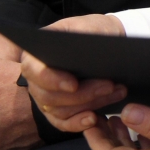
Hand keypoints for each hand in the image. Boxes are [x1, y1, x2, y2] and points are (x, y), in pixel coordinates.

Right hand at [18, 14, 126, 132]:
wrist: (108, 45)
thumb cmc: (94, 32)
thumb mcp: (90, 26)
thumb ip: (81, 35)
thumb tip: (77, 48)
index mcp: (36, 54)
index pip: (33, 70)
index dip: (51, 80)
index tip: (74, 84)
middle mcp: (36, 78)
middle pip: (49, 96)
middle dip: (82, 94)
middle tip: (109, 85)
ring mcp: (45, 97)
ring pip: (60, 110)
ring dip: (89, 105)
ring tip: (116, 92)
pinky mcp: (58, 111)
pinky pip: (63, 123)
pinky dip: (78, 123)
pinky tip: (94, 119)